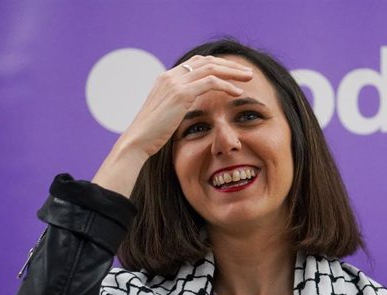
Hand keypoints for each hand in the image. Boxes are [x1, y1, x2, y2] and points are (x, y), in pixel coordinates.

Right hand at [93, 56, 252, 196]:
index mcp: (166, 78)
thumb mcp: (167, 114)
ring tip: (249, 78)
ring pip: (211, 68)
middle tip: (247, 72)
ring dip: (233, 72)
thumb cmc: (153, 134)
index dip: (218, 65)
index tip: (234, 73)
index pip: (197, 62)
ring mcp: (174, 82)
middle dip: (229, 66)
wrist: (138, 141)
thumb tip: (192, 107)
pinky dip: (226, 85)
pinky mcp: (180, 94)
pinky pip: (210, 82)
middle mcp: (170, 75)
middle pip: (207, 61)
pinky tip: (238, 93)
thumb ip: (179, 104)